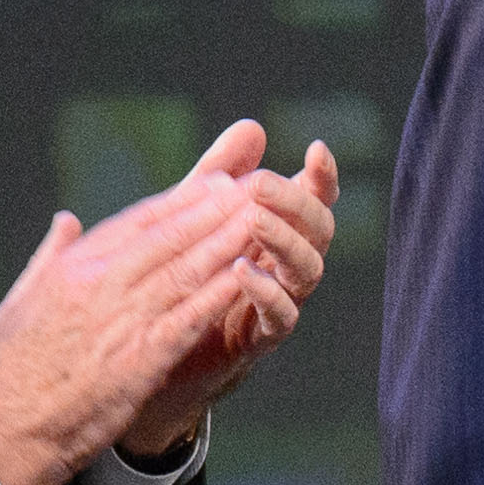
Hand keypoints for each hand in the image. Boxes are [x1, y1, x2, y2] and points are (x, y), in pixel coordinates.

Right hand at [0, 129, 309, 484]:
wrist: (1, 434)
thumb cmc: (4, 375)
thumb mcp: (16, 303)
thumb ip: (47, 258)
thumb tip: (64, 221)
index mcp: (70, 270)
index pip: (136, 223)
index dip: (181, 201)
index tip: (214, 183)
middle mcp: (98, 286)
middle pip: (168, 237)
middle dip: (214, 209)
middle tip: (254, 186)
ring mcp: (121, 322)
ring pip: (185, 270)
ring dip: (227, 242)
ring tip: (262, 218)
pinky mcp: (140, 360)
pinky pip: (190, 318)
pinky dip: (221, 294)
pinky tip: (249, 276)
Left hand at [123, 123, 342, 455]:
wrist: (162, 358)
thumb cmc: (189, 280)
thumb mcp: (199, 220)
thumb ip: (223, 174)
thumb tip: (252, 126)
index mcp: (278, 233)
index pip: (313, 199)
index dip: (322, 177)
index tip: (316, 150)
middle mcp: (287, 266)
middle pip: (318, 230)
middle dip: (297, 203)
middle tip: (263, 184)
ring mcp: (279, 303)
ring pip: (307, 270)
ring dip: (285, 242)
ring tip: (255, 221)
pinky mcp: (259, 340)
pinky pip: (280, 317)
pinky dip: (266, 292)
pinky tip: (241, 271)